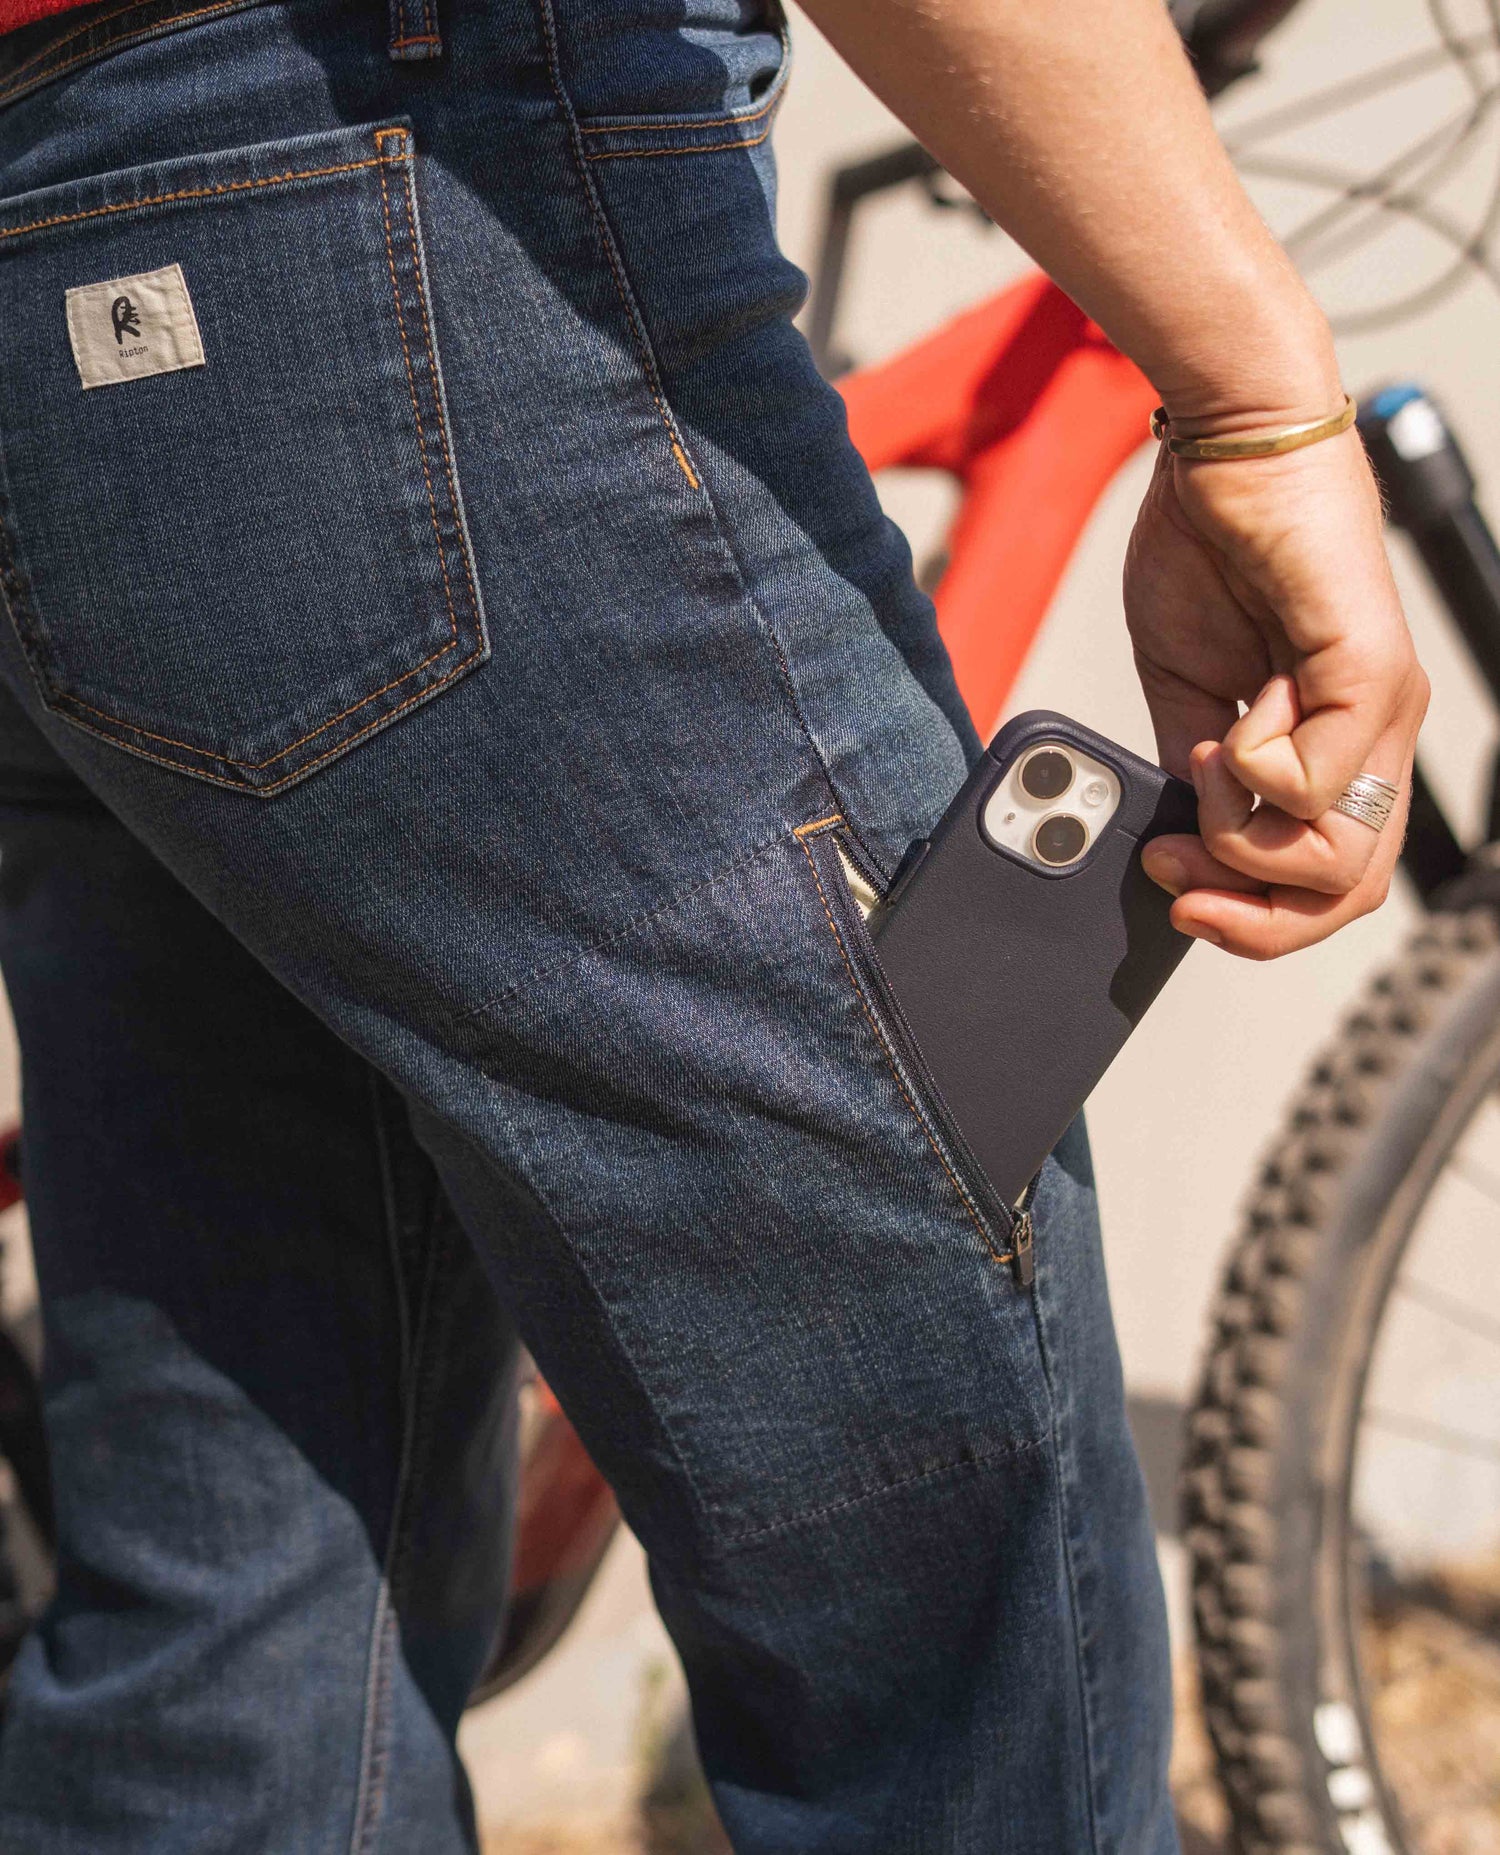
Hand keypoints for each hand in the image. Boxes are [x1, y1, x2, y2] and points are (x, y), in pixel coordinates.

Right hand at [1124, 416, 1428, 959]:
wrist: (1229, 445)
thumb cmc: (1210, 546)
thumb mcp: (1185, 688)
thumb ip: (1193, 770)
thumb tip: (1179, 838)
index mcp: (1338, 741)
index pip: (1327, 877)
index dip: (1254, 914)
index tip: (1176, 890)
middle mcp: (1376, 733)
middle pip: (1346, 889)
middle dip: (1250, 912)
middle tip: (1177, 876)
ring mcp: (1381, 706)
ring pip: (1338, 854)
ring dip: (1240, 834)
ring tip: (1206, 759)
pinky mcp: (1367, 668)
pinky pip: (1313, 780)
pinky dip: (1248, 770)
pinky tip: (1230, 717)